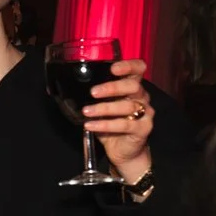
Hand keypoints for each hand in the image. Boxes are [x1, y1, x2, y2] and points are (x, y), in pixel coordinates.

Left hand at [82, 59, 155, 181]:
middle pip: (133, 86)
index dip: (128, 66)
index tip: (113, 69)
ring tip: (87, 111)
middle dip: (112, 87)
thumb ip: (95, 96)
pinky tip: (91, 125)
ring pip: (127, 106)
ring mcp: (145, 113)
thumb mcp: (101, 107)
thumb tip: (70, 89)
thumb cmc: (112, 124)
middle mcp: (141, 97)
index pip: (138, 69)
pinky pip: (125, 124)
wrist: (123, 149)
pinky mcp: (144, 128)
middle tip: (93, 92)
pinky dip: (105, 124)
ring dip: (104, 108)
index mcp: (132, 87)